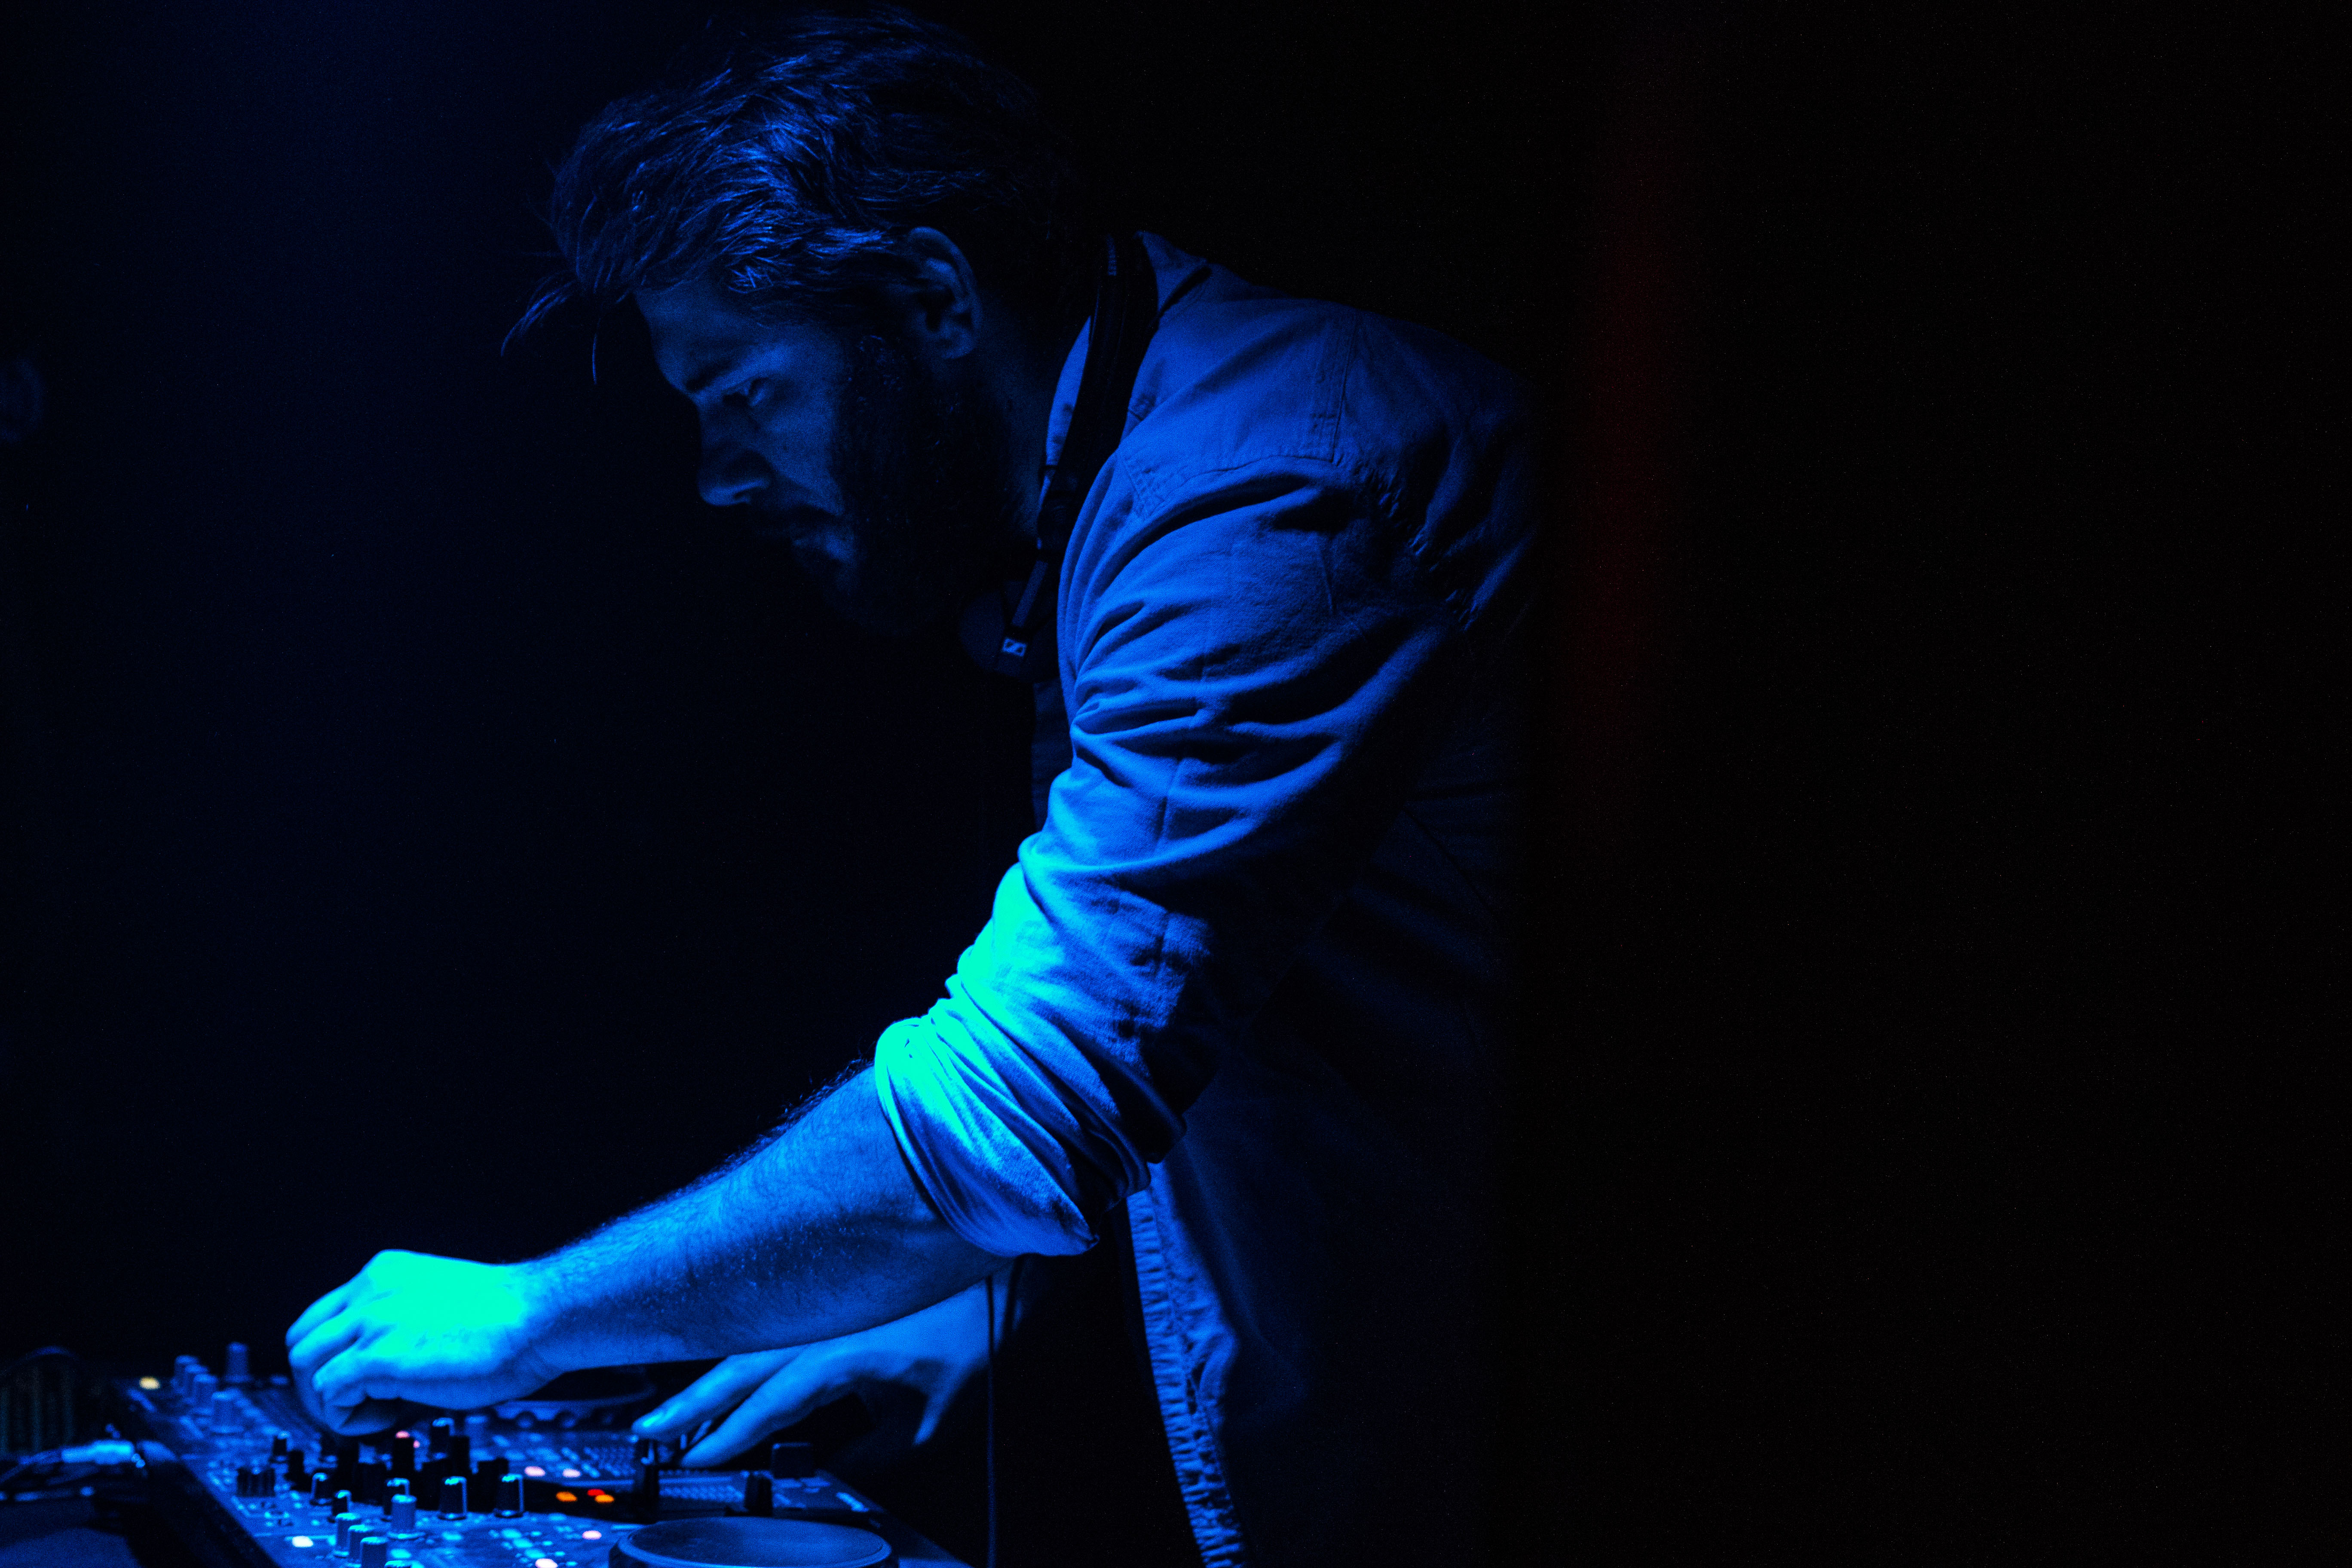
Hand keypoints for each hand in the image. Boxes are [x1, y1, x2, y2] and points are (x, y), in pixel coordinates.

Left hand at [286, 1250, 563, 1433]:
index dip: (329, 1359)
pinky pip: (330, 1394)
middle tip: (356, 1406)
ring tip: (375, 1413)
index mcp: (385, 1273)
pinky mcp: (379, 1356)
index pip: (320, 1318)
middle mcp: (370, 1290)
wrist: (542, 1315)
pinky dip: (348, 1417)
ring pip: (305, 1368)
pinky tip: (389, 1418)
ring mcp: (372, 1321)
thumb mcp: (438, 1306)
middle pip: (300, 1343)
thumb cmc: (510, 1318)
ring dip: (330, 1402)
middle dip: (318, 1384)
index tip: (356, 1383)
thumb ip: (400, 1328)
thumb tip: (375, 1379)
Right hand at [633, 1277, 1000, 1464]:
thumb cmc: (972, 1332)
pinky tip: (723, 1383)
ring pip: (747, 1346)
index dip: (729, 1437)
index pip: (770, 1403)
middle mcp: (820, 1324)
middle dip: (690, 1406)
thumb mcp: (934, 1415)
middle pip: (738, 1368)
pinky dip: (739, 1360)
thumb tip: (831, 1477)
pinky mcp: (827, 1298)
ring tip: (670, 1417)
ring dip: (707, 1382)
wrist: (999, 1267)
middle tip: (646, 1435)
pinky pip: (769, 1331)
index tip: (694, 1463)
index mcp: (841, 1352)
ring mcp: (820, 1305)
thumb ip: (877, 1454)